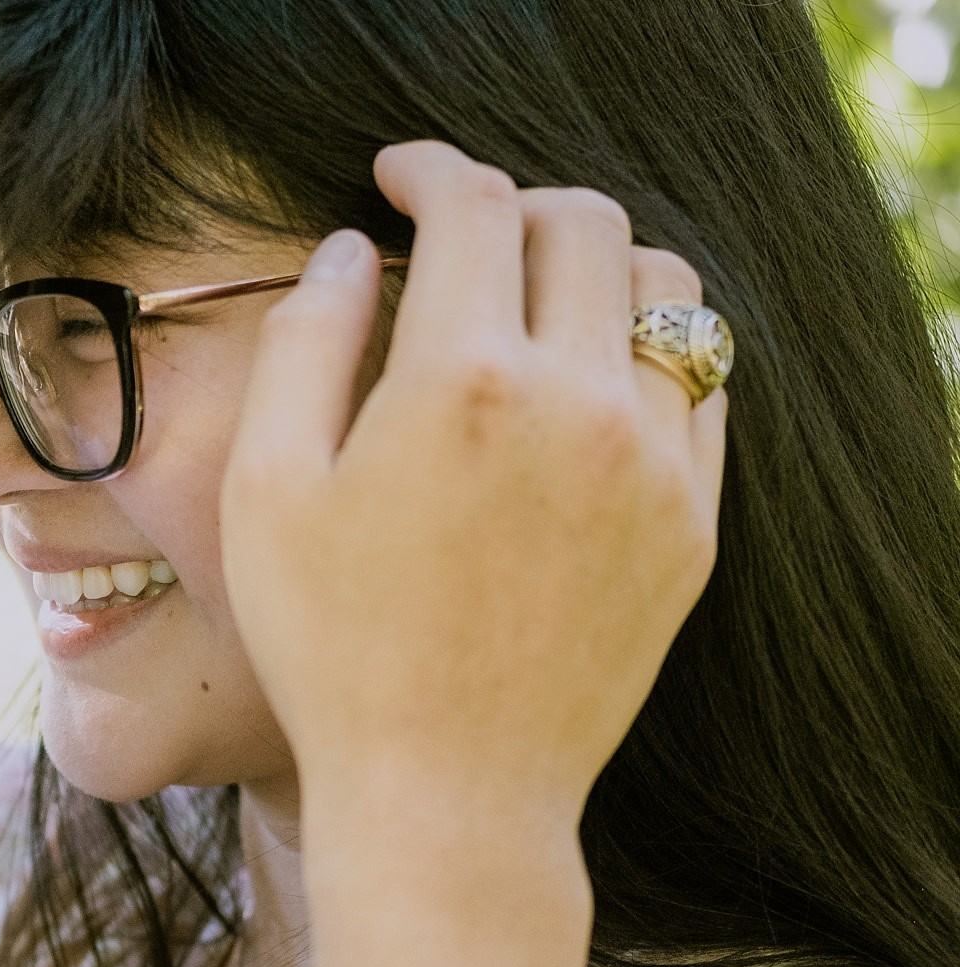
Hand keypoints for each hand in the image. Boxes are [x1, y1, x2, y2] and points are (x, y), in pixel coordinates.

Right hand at [220, 141, 725, 823]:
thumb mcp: (267, 494)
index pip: (474, 207)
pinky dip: (647, 350)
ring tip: (533, 302)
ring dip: (598, 265)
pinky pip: (701, 384)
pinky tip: (585, 385)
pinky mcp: (692, 523)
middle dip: (513, 206)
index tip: (398, 179)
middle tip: (459, 237)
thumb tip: (348, 251)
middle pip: (583, 224)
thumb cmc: (331, 649)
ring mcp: (654, 464)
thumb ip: (303, 346)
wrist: (447, 793)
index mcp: (462, 384)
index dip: (430, 170)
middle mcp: (579, 404)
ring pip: (667, 290)